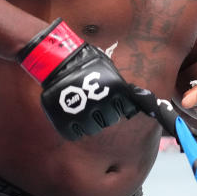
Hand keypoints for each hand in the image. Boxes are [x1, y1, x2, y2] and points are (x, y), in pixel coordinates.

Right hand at [18, 19, 137, 139]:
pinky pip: (74, 134)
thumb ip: (122, 88)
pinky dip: (74, 128)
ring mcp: (82, 114)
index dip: (120, 105)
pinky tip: (73, 116)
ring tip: (83, 108)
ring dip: (90, 122)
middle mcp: (101, 104)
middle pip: (110, 121)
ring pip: (93, 130)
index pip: (127, 109)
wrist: (57, 61)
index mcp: (115, 91)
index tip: (113, 100)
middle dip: (105, 114)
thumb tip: (139, 100)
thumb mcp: (109, 71)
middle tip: (96, 104)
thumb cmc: (87, 65)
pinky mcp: (64, 121)